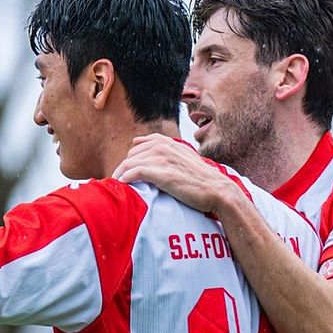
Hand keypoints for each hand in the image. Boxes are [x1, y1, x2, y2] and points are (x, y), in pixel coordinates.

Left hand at [112, 133, 235, 213]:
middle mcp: (163, 147)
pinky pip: (133, 173)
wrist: (217, 189)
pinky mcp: (162, 173)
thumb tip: (147, 147)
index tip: (126, 172)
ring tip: (115, 188)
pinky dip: (125, 179)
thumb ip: (168, 151)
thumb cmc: (201, 178)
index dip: (132, 159)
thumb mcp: (185, 158)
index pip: (139, 145)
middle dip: (123, 168)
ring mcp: (162, 159)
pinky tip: (122, 187)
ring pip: (129, 163)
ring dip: (119, 175)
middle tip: (119, 183)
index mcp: (168, 142)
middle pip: (131, 155)